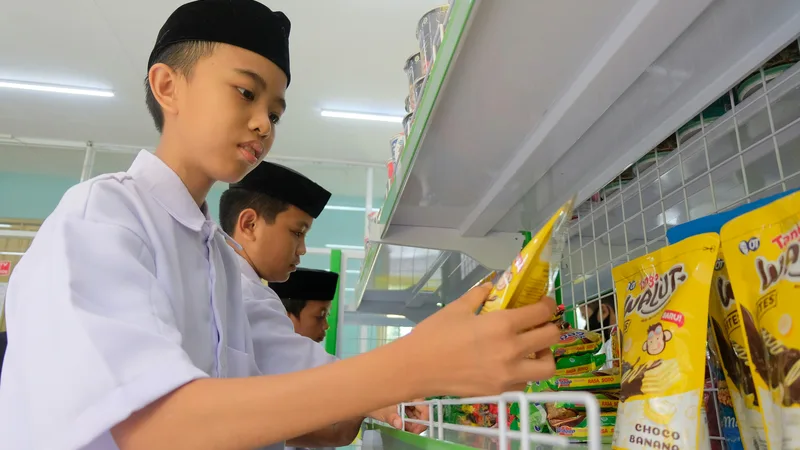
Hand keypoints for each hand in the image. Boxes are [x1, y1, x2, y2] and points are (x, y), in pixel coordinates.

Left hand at [368, 402, 428, 433]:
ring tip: (406, 430)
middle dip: (419, 423)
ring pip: (418, 413)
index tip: (416, 430)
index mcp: (408, 393)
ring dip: (414, 423)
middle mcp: (410, 396)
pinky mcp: (404, 405)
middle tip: (411, 432)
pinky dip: (410, 422)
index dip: (424, 419)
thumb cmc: (374, 402)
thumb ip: (392, 418)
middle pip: (423, 411)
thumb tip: (400, 425)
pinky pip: (412, 414)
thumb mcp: (383, 411)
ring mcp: (407, 401)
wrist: (365, 401)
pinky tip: (404, 426)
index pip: (424, 406)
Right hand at [406, 284, 558, 396]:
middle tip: (541, 324)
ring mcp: (508, 374)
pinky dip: (526, 372)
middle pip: (551, 336)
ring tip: (534, 349)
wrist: (416, 367)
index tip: (545, 303)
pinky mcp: (501, 391)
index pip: (541, 312)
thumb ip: (479, 295)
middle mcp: (512, 349)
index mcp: (502, 324)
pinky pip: (526, 382)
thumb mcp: (457, 308)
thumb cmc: (434, 334)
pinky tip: (513, 365)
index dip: (548, 304)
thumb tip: (492, 286)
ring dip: (546, 354)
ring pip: (548, 365)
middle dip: (551, 326)